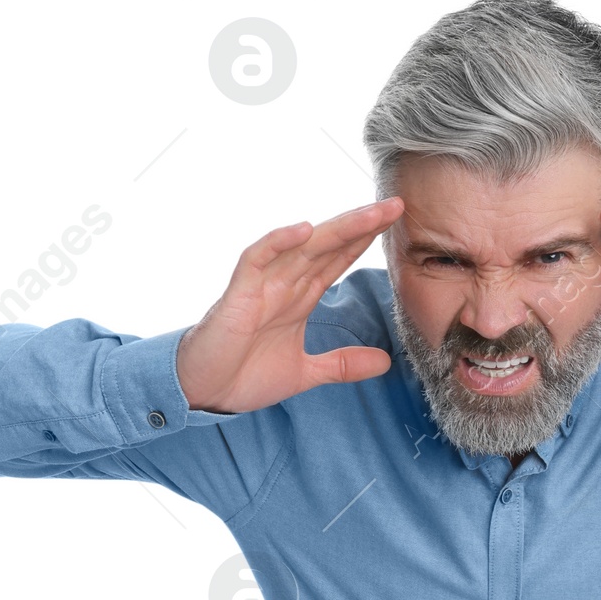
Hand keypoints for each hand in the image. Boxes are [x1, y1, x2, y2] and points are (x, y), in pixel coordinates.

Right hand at [175, 199, 403, 412]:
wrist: (204, 393)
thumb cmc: (243, 375)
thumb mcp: (306, 373)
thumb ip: (342, 364)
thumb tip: (384, 362)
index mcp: (298, 298)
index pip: (337, 260)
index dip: (364, 241)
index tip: (396, 223)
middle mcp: (283, 284)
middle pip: (327, 246)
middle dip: (361, 226)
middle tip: (396, 205)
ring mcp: (261, 285)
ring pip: (301, 246)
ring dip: (335, 228)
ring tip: (368, 214)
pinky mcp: (238, 294)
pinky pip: (257, 258)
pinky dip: (277, 242)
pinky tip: (303, 230)